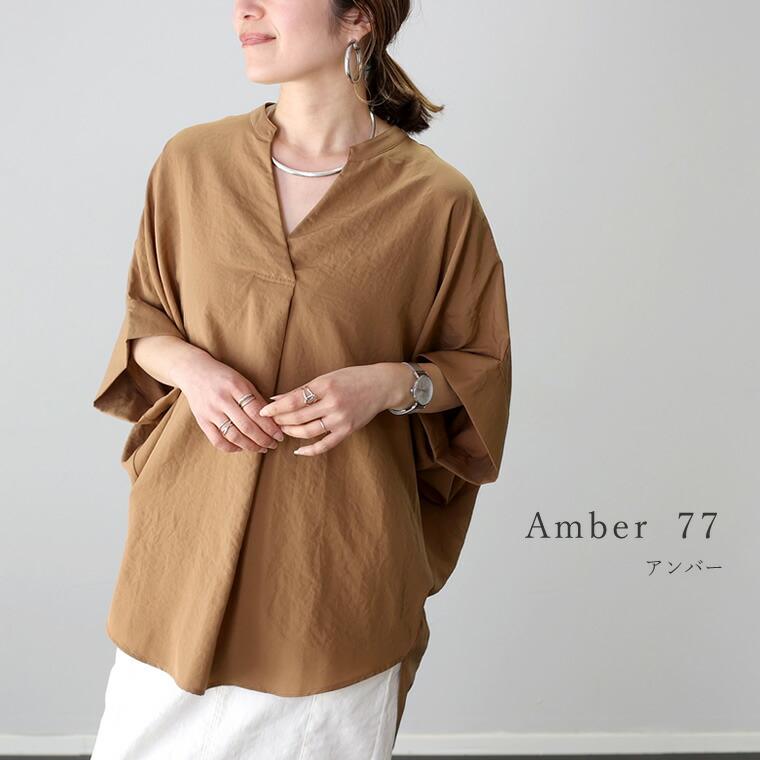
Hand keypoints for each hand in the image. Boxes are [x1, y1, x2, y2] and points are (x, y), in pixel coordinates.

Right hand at [173, 349, 284, 453]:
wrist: (193, 371)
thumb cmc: (223, 377)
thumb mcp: (242, 381)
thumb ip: (256, 398)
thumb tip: (273, 418)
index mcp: (236, 387)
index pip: (257, 412)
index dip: (270, 427)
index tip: (280, 435)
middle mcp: (222, 399)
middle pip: (247, 426)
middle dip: (263, 439)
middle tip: (274, 444)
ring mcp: (210, 411)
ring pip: (233, 436)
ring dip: (251, 446)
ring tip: (261, 448)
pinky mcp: (201, 421)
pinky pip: (217, 440)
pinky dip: (231, 448)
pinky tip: (241, 448)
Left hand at [258, 364, 400, 455]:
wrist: (381, 385)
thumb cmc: (352, 378)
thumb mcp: (327, 378)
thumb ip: (303, 389)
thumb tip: (277, 398)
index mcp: (325, 385)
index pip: (293, 399)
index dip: (275, 407)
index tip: (263, 411)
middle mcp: (332, 402)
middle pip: (297, 417)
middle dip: (280, 420)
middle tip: (270, 421)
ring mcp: (340, 418)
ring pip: (307, 431)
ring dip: (290, 432)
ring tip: (282, 430)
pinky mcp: (347, 430)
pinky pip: (324, 445)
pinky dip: (309, 450)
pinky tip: (298, 450)